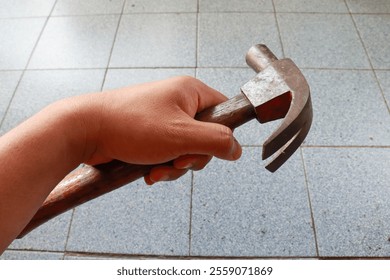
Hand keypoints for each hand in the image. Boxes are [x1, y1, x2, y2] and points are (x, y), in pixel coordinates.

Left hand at [79, 76, 241, 183]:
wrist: (84, 130)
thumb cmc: (132, 126)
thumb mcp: (182, 135)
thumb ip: (216, 141)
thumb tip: (238, 149)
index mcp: (190, 92)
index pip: (224, 111)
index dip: (222, 134)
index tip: (211, 150)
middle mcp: (177, 103)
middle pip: (205, 137)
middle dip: (192, 158)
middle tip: (177, 163)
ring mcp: (162, 119)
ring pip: (185, 149)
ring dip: (174, 166)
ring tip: (157, 170)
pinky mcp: (149, 134)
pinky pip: (167, 154)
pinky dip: (161, 166)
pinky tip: (148, 173)